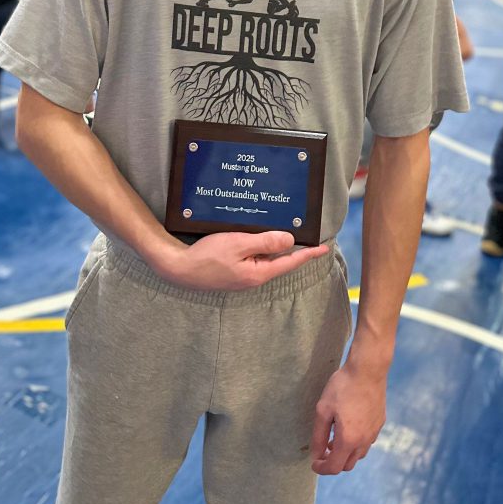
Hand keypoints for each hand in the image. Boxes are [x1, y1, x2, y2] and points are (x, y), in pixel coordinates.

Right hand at [160, 230, 327, 291]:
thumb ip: (265, 242)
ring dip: (270, 243)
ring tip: (276, 226)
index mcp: (258, 273)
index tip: (324, 247)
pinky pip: (251, 256)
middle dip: (288, 245)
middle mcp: (253, 277)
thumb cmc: (207, 257)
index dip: (308, 253)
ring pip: (263, 256)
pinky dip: (256, 244)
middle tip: (300, 227)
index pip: (290, 262)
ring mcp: (242, 275)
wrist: (178, 268)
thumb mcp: (239, 244)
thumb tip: (289, 240)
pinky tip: (253, 234)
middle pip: (278, 259)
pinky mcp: (233, 270)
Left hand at [310, 359, 386, 474]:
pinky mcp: (379, 423)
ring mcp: (374, 433)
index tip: (314, 463)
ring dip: (345, 453)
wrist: (368, 369)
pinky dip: (356, 443)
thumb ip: (318, 436)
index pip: (334, 467)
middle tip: (322, 450)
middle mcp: (364, 441)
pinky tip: (349, 427)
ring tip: (334, 438)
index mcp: (348, 440)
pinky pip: (367, 441)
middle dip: (333, 462)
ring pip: (358, 454)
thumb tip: (316, 454)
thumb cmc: (343, 387)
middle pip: (347, 465)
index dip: (321, 468)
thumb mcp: (323, 410)